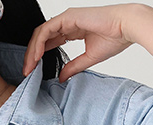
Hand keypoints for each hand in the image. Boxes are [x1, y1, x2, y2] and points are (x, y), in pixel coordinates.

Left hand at [22, 3, 142, 80]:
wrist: (126, 28)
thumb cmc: (115, 38)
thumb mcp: (88, 59)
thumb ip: (72, 67)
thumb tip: (60, 78)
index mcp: (72, 30)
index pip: (49, 42)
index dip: (39, 57)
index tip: (34, 72)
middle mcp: (67, 22)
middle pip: (42, 38)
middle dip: (31, 56)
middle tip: (26, 72)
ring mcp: (66, 18)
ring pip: (41, 34)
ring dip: (32, 51)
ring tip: (28, 68)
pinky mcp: (68, 17)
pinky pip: (46, 31)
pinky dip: (38, 44)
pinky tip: (35, 58)